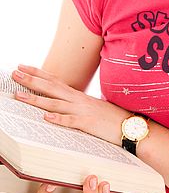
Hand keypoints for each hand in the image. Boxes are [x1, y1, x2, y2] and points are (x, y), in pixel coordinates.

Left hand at [12, 64, 128, 144]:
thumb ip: (77, 104)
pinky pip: (71, 122)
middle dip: (31, 80)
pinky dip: (58, 119)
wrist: (131, 125)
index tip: (23, 66)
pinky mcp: (88, 124)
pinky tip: (46, 117)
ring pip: (55, 104)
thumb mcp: (92, 107)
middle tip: (14, 73)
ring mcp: (83, 111)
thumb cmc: (111, 118)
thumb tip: (64, 102)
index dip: (38, 73)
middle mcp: (78, 100)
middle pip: (51, 88)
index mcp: (78, 96)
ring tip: (19, 96)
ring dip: (36, 100)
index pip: (54, 80)